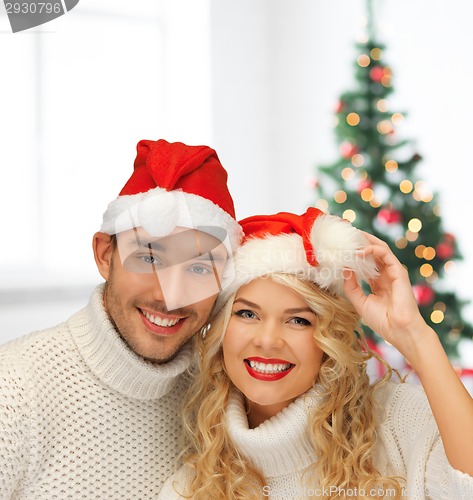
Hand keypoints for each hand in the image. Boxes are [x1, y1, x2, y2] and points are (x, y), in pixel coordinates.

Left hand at [343, 232, 429, 357]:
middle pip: (373, 252)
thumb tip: (344, 268)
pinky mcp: (399, 272)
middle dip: (361, 242)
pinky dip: (373, 249)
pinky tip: (360, 251)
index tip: (341, 246)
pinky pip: (386, 255)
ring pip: (380, 249)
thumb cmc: (382, 320)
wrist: (399, 331)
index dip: (355, 254)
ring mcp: (393, 272)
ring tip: (351, 237)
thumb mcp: (359, 302)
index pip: (366, 262)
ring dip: (366, 242)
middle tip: (346, 233)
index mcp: (378, 282)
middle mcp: (386, 275)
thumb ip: (351, 286)